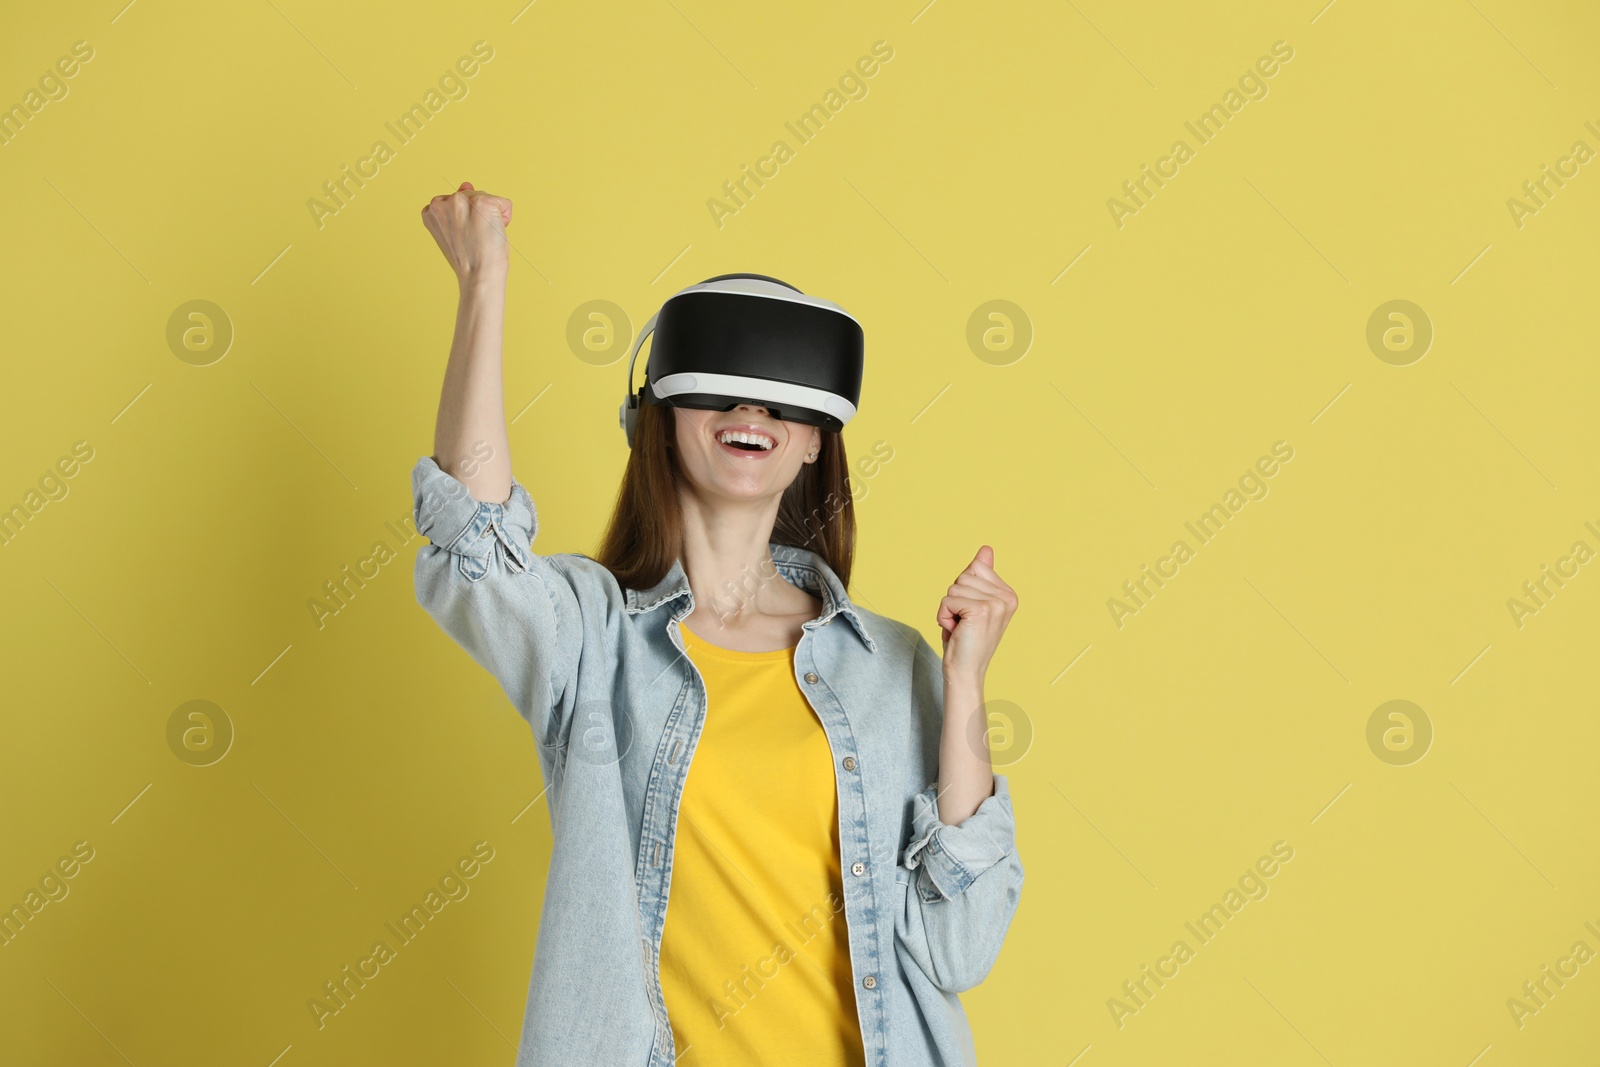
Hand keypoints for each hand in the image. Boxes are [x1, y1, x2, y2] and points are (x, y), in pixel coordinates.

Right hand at [420, 181, 512, 286]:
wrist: (478, 276)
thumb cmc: (468, 259)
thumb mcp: (456, 230)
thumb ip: (458, 207)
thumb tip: (466, 184)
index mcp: (430, 210)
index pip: (458, 203)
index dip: (466, 221)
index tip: (463, 238)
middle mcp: (442, 201)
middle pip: (472, 196)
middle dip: (479, 216)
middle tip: (475, 240)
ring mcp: (462, 200)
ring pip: (487, 198)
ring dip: (491, 217)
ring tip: (483, 238)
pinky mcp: (483, 202)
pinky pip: (504, 204)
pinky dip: (506, 218)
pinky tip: (494, 233)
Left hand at [936, 545, 1017, 680]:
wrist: (965, 671)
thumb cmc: (966, 639)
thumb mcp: (973, 602)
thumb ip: (980, 576)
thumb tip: (986, 549)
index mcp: (1009, 594)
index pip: (975, 568)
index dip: (963, 591)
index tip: (971, 613)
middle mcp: (1007, 598)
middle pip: (963, 577)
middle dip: (955, 600)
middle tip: (964, 623)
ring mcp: (995, 604)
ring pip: (953, 588)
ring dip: (948, 609)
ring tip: (961, 628)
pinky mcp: (980, 611)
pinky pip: (947, 600)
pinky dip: (944, 616)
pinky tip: (956, 630)